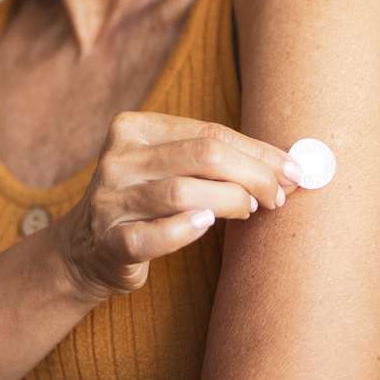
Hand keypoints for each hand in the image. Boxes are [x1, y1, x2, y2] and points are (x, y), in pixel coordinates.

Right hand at [56, 111, 300, 302]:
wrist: (85, 250)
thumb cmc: (146, 203)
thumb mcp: (170, 168)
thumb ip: (217, 159)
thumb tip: (290, 165)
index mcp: (133, 128)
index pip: (208, 132)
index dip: (258, 152)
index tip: (294, 171)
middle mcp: (118, 159)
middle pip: (201, 155)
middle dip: (252, 174)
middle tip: (278, 195)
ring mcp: (110, 200)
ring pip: (181, 192)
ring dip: (229, 201)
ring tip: (250, 210)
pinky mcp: (108, 242)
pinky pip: (151, 236)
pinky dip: (184, 231)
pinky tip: (206, 226)